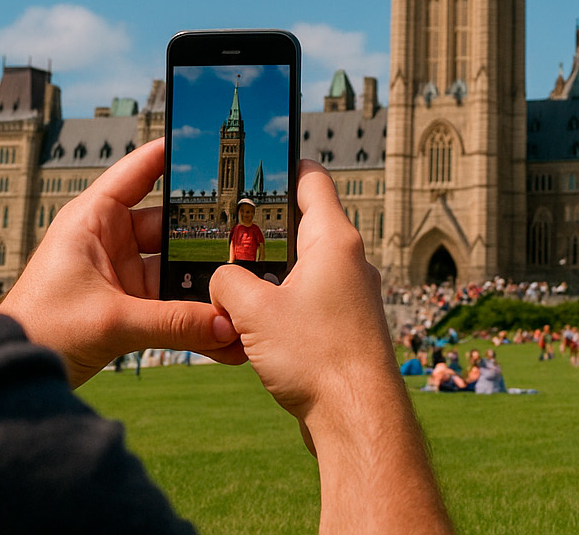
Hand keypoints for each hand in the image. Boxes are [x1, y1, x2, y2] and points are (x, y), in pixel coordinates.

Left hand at [0, 139, 241, 387]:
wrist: (13, 372)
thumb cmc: (41, 330)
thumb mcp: (112, 321)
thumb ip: (174, 323)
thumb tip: (225, 326)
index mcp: (93, 220)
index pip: (138, 172)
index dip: (170, 154)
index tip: (207, 143)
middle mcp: (110, 241)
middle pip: (170, 226)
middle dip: (205, 235)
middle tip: (247, 233)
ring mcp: (121, 273)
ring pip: (174, 268)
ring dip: (202, 282)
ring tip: (239, 289)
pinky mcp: (128, 305)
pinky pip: (170, 302)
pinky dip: (193, 314)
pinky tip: (220, 327)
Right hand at [208, 160, 397, 424]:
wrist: (357, 417)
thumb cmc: (317, 357)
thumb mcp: (253, 312)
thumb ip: (228, 281)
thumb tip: (222, 281)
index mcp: (334, 240)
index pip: (311, 180)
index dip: (281, 166)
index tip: (255, 161)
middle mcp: (349, 261)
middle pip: (300, 228)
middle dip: (261, 234)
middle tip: (223, 235)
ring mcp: (351, 294)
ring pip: (301, 270)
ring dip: (267, 278)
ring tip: (229, 287)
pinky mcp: (346, 326)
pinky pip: (308, 303)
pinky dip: (281, 307)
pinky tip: (251, 329)